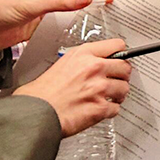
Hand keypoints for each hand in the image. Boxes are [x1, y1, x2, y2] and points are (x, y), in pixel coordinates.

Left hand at [0, 0, 112, 51]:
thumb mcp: (34, 4)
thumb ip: (63, 3)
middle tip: (109, 3)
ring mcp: (49, 1)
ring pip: (75, 2)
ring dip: (87, 6)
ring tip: (102, 12)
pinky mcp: (47, 16)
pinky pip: (68, 15)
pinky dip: (78, 18)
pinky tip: (85, 22)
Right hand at [15, 38, 131, 137]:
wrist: (33, 114)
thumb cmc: (39, 94)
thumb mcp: (60, 64)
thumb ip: (81, 61)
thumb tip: (92, 63)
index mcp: (83, 55)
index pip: (116, 45)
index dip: (121, 53)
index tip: (122, 58)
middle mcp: (94, 68)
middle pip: (125, 67)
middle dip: (122, 75)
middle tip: (116, 80)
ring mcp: (99, 88)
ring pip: (124, 88)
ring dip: (118, 94)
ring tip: (109, 97)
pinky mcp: (100, 107)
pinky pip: (116, 108)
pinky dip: (110, 111)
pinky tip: (102, 110)